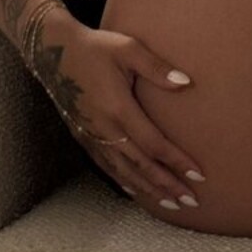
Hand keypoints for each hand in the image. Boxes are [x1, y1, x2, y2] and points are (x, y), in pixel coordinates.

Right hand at [35, 13, 204, 209]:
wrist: (54, 52)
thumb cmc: (96, 47)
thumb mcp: (128, 48)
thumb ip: (156, 68)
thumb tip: (186, 82)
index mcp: (119, 109)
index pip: (154, 144)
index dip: (176, 162)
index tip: (198, 176)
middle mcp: (105, 129)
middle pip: (141, 166)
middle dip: (167, 185)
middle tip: (190, 201)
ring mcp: (92, 136)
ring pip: (123, 171)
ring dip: (148, 190)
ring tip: (170, 204)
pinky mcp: (83, 136)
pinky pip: (106, 166)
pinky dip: (124, 181)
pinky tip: (136, 191)